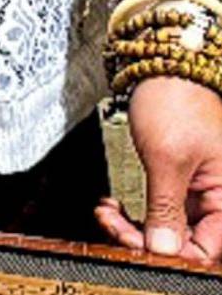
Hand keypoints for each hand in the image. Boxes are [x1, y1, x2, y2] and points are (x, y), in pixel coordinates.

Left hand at [95, 78, 221, 262]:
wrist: (161, 65)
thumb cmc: (174, 101)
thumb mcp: (167, 159)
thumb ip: (166, 208)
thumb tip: (164, 249)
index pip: (206, 248)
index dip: (171, 252)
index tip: (136, 243)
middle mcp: (218, 197)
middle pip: (185, 241)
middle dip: (144, 238)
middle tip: (111, 223)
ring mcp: (197, 191)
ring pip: (167, 227)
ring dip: (134, 226)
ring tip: (107, 213)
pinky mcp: (177, 181)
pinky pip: (159, 210)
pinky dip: (135, 212)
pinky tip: (114, 207)